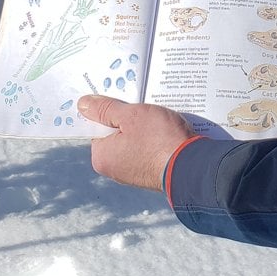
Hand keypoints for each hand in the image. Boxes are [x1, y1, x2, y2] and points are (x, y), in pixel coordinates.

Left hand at [78, 95, 195, 190]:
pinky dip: (155, 139)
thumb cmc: (159, 139)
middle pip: (117, 134)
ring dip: (144, 128)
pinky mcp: (153, 173)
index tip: (122, 101)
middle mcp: (115, 170)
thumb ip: (105, 109)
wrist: (193, 166)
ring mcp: (135, 173)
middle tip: (143, 107)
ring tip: (158, 118)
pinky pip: (148, 150)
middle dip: (129, 119)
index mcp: (102, 158)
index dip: (109, 111)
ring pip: (135, 141)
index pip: (98, 127)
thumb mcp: (130, 115)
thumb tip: (82, 105)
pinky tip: (166, 131)